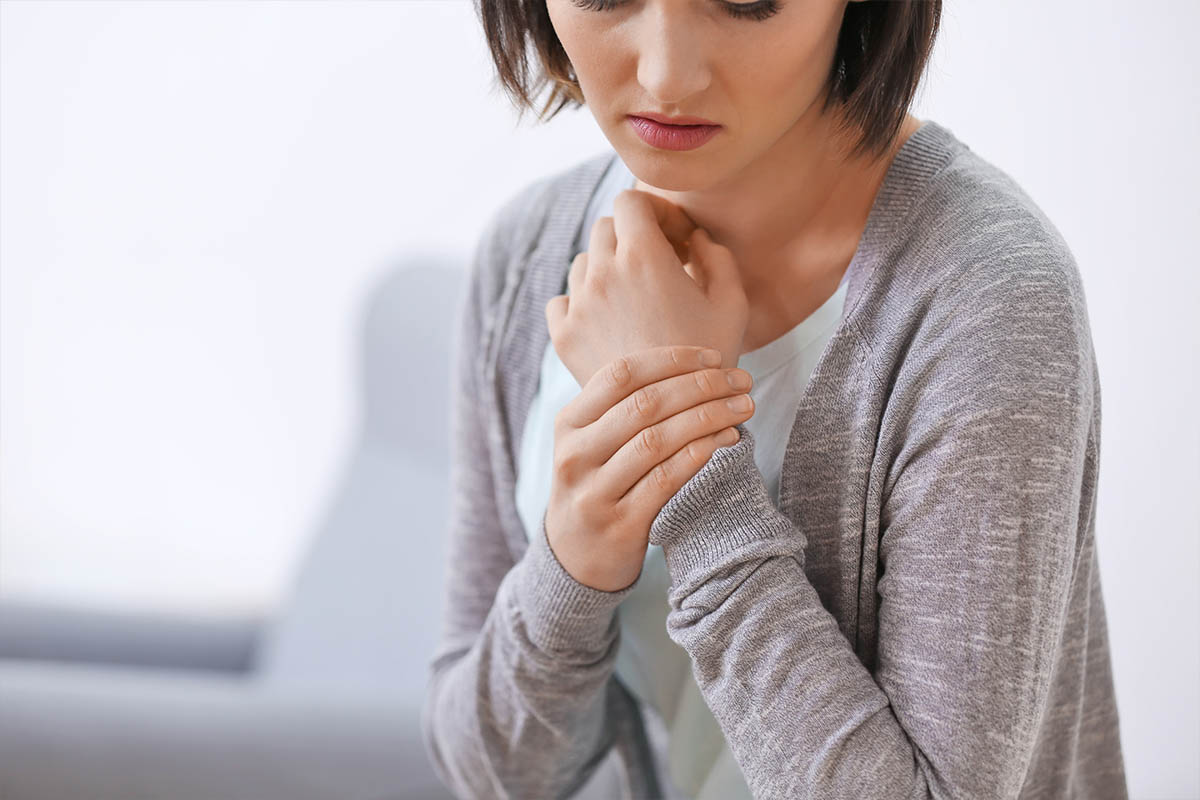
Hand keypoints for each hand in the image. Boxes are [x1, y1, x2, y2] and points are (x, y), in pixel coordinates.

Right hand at [543, 345, 754, 592]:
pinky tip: (727, 440)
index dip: (672, 359)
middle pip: (645, 404)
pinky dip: (701, 454)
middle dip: (701, 386)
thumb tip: (695, 364)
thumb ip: (623, 406)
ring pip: (658, 440)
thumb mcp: (591, 441)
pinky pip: (666, 479)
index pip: (621, 374)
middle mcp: (575, 454)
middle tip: (741, 381)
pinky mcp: (620, 524)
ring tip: (743, 408)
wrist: (576, 556)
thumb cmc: (598, 484)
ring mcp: (594, 492)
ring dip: (708, 417)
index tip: (714, 356)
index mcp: (569, 423)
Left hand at [544, 189, 748, 387]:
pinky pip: (561, 300)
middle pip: (605, 228)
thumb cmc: (710, 359)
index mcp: (643, 256)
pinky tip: (605, 318)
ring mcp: (579, 305)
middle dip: (633, 237)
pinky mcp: (565, 336)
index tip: (674, 237)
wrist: (674, 416)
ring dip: (607, 269)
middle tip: (659, 265)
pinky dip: (579, 301)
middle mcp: (602, 273)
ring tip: (634, 297)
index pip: (630, 201)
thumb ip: (716, 256)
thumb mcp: (731, 302)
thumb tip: (695, 238)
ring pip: (583, 263)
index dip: (654, 210)